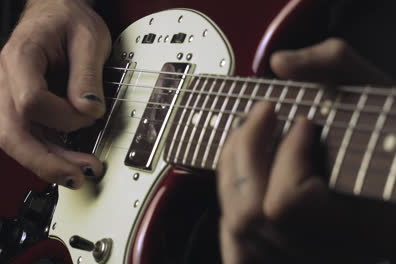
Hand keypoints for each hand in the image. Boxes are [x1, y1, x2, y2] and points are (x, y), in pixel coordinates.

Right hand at [0, 0, 110, 187]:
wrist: (55, 14)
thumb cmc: (67, 21)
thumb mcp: (88, 38)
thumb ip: (88, 74)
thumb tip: (89, 110)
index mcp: (20, 58)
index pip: (31, 100)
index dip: (64, 115)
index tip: (91, 113)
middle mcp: (7, 82)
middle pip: (13, 133)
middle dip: (46, 161)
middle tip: (76, 176)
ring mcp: (11, 98)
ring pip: (19, 143)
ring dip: (49, 164)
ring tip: (80, 175)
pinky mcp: (22, 110)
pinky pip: (30, 139)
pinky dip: (50, 155)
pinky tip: (70, 164)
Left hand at [218, 38, 394, 262]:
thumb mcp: (378, 100)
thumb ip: (335, 66)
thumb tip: (281, 62)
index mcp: (355, 225)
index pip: (286, 203)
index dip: (289, 156)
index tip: (306, 121)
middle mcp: (322, 249)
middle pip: (250, 215)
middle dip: (245, 150)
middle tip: (263, 112)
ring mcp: (302, 256)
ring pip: (239, 227)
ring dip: (231, 171)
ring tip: (248, 135)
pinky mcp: (291, 254)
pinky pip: (240, 247)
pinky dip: (231, 206)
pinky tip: (243, 176)